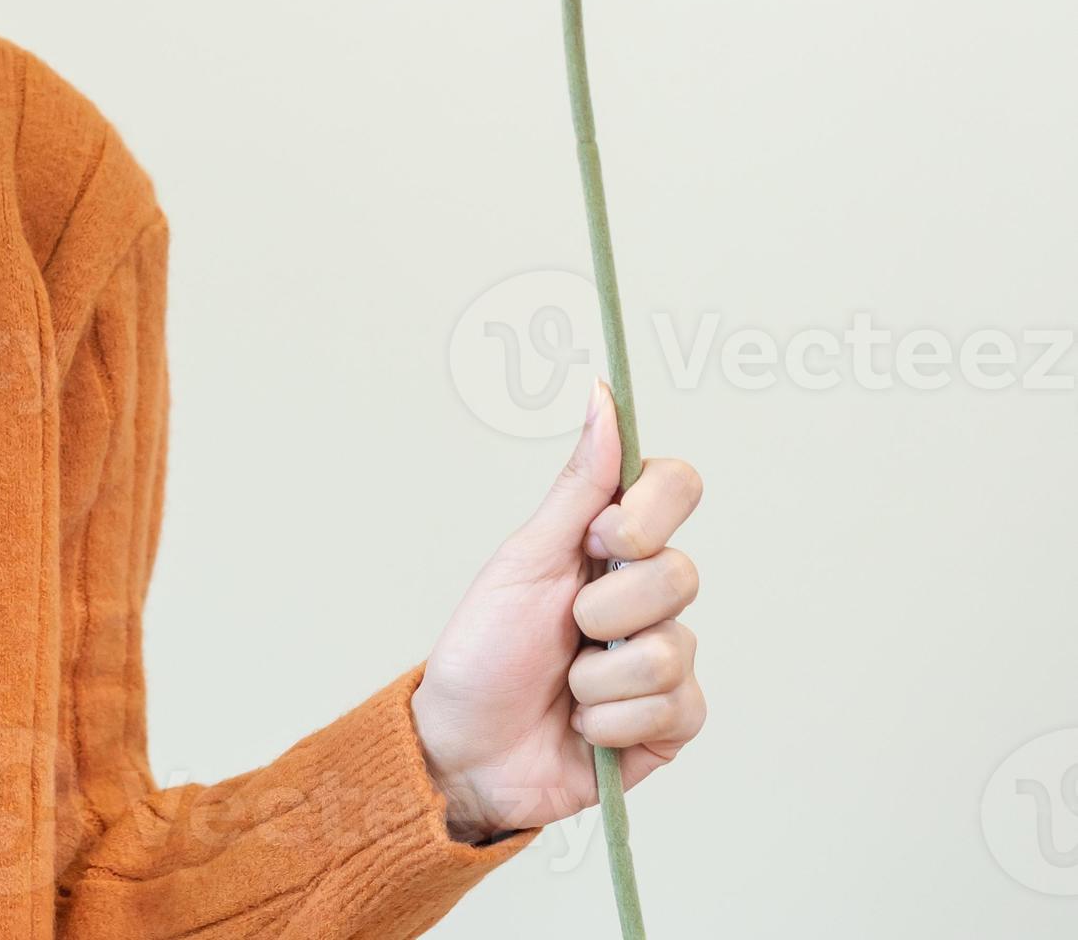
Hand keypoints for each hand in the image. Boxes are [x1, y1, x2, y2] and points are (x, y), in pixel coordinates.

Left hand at [408, 381, 706, 842]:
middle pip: (681, 574)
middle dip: (605, 608)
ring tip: (565, 686)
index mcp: (611, 545)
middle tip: (566, 628)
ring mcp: (664, 659)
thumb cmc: (484, 650)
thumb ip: (577, 486)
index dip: (655, 510)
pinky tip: (584, 727)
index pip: (677, 488)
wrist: (464, 748)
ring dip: (599, 675)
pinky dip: (612, 722)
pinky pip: (673, 707)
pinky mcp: (671, 722)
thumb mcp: (524, 560)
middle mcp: (648, 596)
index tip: (603, 535)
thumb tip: (605, 396)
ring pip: (671, 649)